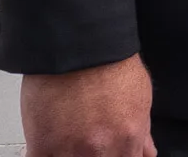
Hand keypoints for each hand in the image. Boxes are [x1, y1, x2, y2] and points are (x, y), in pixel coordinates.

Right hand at [19, 55, 153, 156]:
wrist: (82, 43)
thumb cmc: (111, 63)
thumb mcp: (140, 96)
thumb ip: (142, 131)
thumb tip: (146, 152)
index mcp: (127, 141)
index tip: (109, 153)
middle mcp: (100, 151)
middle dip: (92, 156)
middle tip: (87, 142)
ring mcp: (69, 151)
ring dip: (67, 155)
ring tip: (67, 141)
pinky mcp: (41, 145)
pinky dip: (43, 155)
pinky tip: (46, 147)